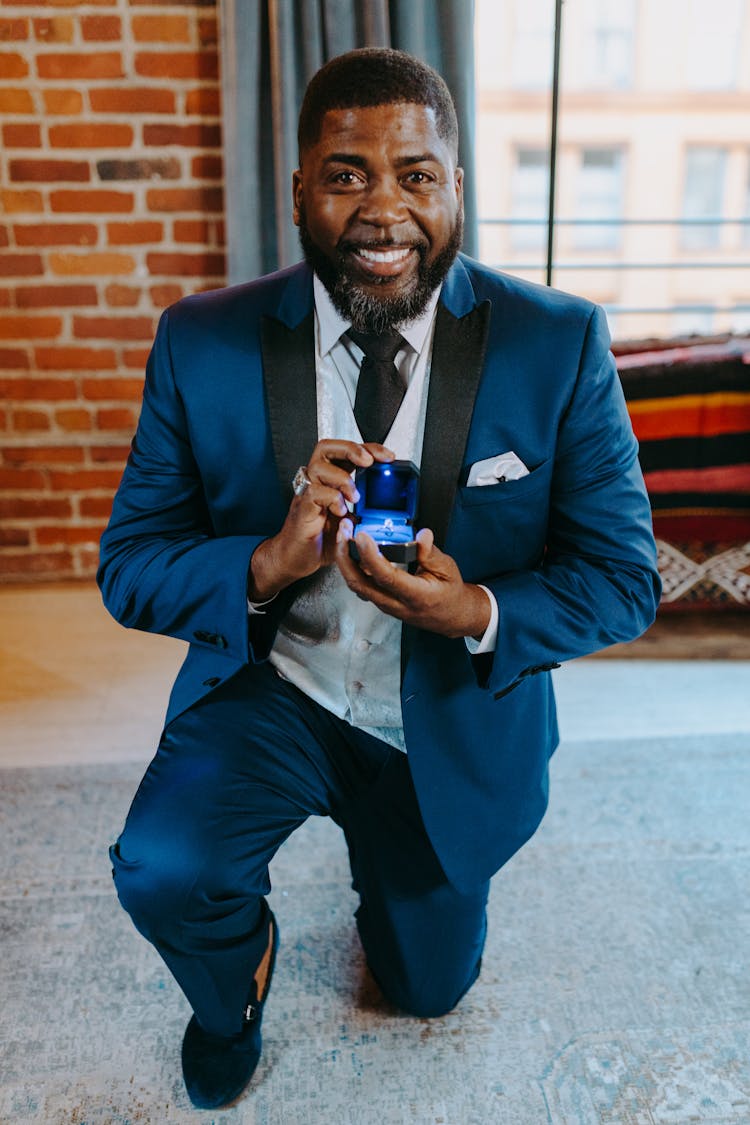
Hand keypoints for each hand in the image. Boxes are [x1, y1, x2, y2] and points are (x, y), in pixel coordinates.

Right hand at [249, 439, 393, 600]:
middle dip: (351, 449)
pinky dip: (332, 499)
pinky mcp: (301, 508)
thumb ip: (366, 512)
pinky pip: (314, 492)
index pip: (348, 452)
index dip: (368, 448)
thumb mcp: (352, 522)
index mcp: (331, 480)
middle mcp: (317, 481)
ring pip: (319, 467)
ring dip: (342, 478)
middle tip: (368, 462)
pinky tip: (341, 512)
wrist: (297, 558)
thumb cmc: (321, 539)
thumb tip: (392, 512)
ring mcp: (307, 493)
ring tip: (354, 497)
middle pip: (327, 447)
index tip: (388, 457)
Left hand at [335, 523, 490, 639]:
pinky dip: (350, 567)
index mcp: (416, 596)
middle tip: (343, 533)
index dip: (370, 555)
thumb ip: (431, 553)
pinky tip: (350, 550)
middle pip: (360, 584)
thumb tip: (423, 535)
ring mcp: (385, 605)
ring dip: (345, 560)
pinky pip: (360, 585)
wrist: (450, 616)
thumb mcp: (447, 569)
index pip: (386, 577)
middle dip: (345, 557)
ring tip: (343, 537)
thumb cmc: (449, 593)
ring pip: (356, 585)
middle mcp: (396, 604)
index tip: (361, 536)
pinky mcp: (380, 601)